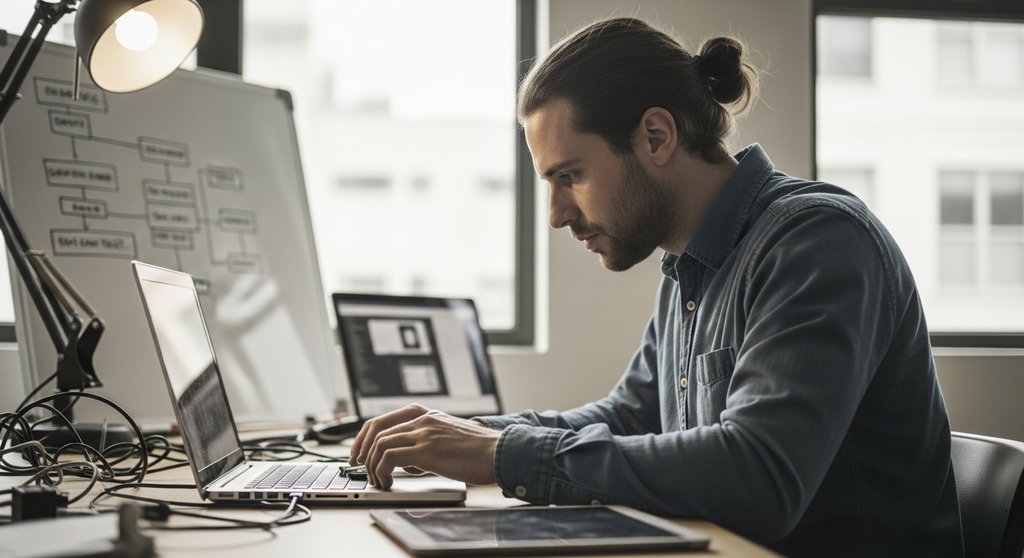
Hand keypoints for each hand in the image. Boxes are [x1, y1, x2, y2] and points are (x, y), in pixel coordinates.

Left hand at [349, 404, 498, 489]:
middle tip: (358, 467)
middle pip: (376, 430)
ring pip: (380, 444)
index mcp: (426, 414)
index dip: (364, 437)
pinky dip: (381, 471)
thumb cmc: (478, 451)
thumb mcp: (446, 440)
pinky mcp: (426, 450)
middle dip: (361, 451)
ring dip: (371, 465)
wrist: (499, 452)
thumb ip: (424, 445)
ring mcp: (424, 433)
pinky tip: (387, 482)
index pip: (383, 420)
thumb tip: (405, 463)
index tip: (358, 452)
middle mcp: (422, 419)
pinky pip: (389, 458)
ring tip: (377, 480)